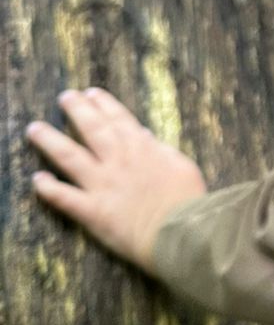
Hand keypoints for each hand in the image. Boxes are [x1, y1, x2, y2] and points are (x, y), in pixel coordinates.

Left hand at [27, 88, 206, 272]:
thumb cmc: (188, 200)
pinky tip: (36, 178)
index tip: (91, 93)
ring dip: (50, 141)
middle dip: (77, 110)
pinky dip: (48, 188)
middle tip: (65, 97)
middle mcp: (118, 162)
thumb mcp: (181, 165)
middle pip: (92, 130)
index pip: (119, 119)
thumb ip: (160, 149)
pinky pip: (64, 197)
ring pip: (70, 157)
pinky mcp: (93, 211)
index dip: (104, 104)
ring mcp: (102, 185)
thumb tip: (144, 134)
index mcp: (142, 149)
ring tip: (35, 128)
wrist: (181, 231)